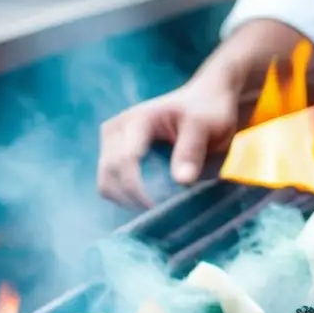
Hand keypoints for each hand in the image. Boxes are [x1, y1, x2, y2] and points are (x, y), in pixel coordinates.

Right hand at [98, 74, 239, 207]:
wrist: (206, 102)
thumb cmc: (207, 111)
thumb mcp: (205, 126)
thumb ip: (192, 150)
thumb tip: (181, 181)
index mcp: (137, 121)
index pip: (124, 161)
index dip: (137, 189)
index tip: (159, 207)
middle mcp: (116, 131)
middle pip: (109, 175)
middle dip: (132, 198)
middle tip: (163, 209)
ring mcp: (113, 144)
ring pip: (106, 183)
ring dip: (129, 201)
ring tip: (159, 204)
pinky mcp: (116, 157)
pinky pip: (113, 185)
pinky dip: (129, 199)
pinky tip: (152, 199)